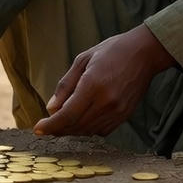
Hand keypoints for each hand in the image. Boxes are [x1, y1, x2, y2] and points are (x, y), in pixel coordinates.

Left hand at [33, 24, 174, 136]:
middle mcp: (106, 101)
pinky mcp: (125, 115)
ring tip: (62, 123)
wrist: (144, 53)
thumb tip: (51, 108)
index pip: (67, 115)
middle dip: (58, 129)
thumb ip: (66, 85)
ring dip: (72, 130)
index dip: (50, 125)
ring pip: (88, 130)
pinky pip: (102, 130)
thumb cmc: (111, 51)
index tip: (38, 129)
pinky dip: (88, 129)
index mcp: (93, 85)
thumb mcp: (83, 59)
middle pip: (76, 126)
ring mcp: (117, 110)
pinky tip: (82, 120)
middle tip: (47, 127)